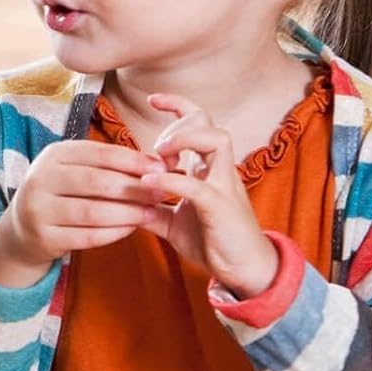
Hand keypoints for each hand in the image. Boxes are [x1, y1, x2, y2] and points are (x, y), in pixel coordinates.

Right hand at [0, 140, 159, 286]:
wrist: (22, 229)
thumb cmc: (61, 193)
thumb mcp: (76, 170)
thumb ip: (109, 166)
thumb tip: (157, 164)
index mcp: (53, 155)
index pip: (99, 153)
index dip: (133, 160)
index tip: (161, 168)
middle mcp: (40, 179)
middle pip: (98, 182)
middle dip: (135, 187)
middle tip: (162, 193)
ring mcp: (38, 210)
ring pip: (93, 211)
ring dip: (128, 213)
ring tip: (152, 212)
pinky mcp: (44, 237)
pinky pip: (87, 236)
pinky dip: (114, 233)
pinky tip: (132, 228)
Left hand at [136, 94, 278, 297]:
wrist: (244, 271)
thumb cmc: (215, 242)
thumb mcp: (174, 224)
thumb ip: (152, 210)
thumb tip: (126, 202)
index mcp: (208, 169)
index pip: (200, 124)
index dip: (179, 106)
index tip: (154, 99)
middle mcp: (219, 171)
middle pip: (208, 124)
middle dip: (179, 124)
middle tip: (157, 146)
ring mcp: (223, 187)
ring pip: (217, 140)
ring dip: (184, 140)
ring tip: (160, 156)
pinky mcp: (221, 207)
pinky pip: (198, 184)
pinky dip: (172, 179)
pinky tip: (151, 181)